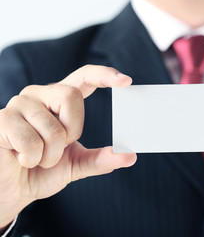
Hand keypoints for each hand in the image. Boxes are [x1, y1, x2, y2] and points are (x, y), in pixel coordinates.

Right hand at [0, 65, 136, 229]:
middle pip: (70, 96)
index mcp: (60, 100)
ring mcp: (19, 104)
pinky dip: (32, 159)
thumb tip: (130, 157)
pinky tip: (21, 158)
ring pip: (52, 127)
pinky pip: (30, 142)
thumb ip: (102, 159)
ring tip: (36, 157)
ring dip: (49, 154)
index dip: (104, 75)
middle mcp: (40, 95)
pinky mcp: (1, 119)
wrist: (13, 189)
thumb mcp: (77, 164)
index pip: (84, 77)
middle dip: (71, 130)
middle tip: (58, 147)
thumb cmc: (43, 169)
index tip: (126, 81)